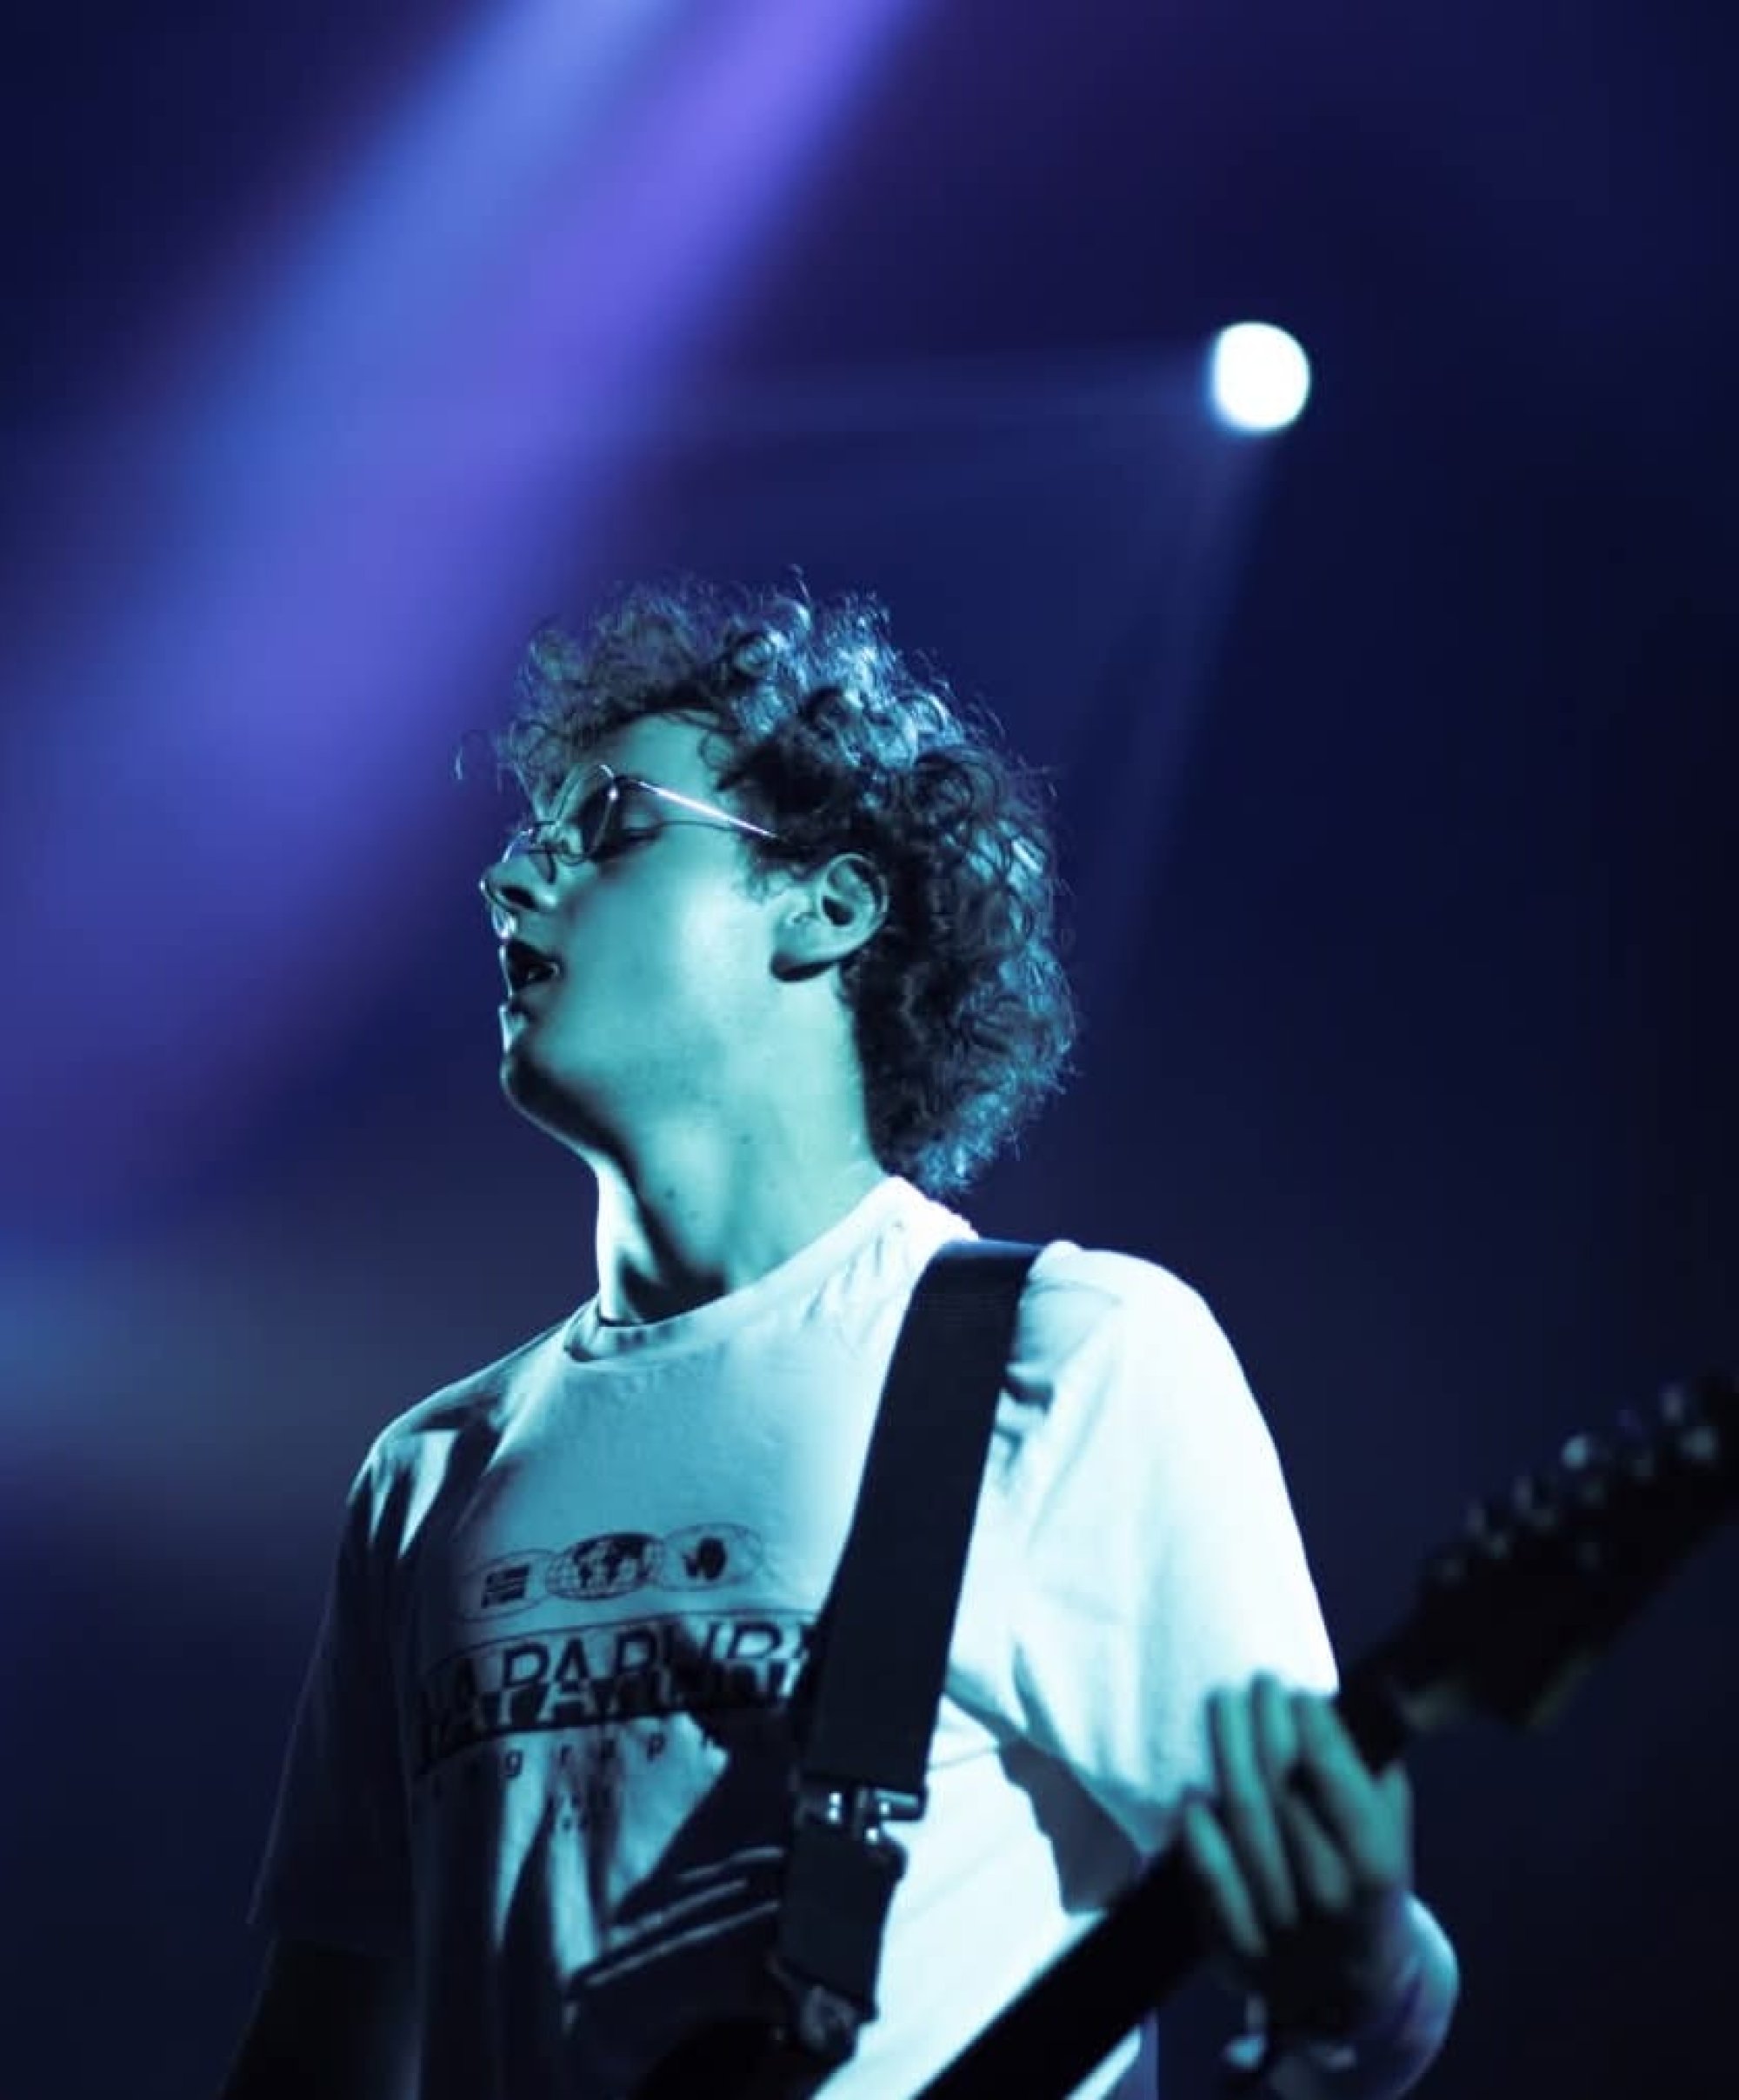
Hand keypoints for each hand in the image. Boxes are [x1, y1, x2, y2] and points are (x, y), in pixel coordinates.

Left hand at [1179, 1674, 1415, 2041]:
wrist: (1350, 1989)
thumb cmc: (1366, 1884)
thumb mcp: (1391, 1837)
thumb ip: (1374, 1778)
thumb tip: (1345, 1704)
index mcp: (1374, 1873)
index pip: (1341, 1792)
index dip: (1319, 1735)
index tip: (1302, 1693)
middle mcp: (1329, 1903)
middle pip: (1285, 1796)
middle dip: (1269, 1728)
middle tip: (1259, 1682)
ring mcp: (1281, 1930)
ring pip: (1245, 1826)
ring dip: (1230, 1756)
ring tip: (1224, 1704)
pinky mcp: (1237, 1950)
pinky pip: (1210, 1880)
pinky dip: (1198, 1835)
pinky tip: (1192, 1794)